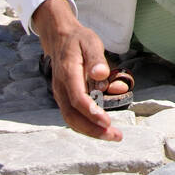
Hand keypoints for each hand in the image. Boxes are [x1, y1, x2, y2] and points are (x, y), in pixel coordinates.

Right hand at [32, 0, 124, 140]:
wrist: (59, 39)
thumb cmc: (78, 40)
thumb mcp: (90, 42)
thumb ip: (96, 59)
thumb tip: (100, 73)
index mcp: (68, 74)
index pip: (77, 99)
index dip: (91, 113)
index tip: (107, 121)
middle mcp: (61, 88)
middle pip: (72, 116)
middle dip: (93, 129)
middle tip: (115, 136)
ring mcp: (60, 94)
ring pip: (71, 119)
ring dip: (91, 131)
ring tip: (112, 135)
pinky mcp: (64, 98)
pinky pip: (73, 116)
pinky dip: (87, 125)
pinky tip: (102, 127)